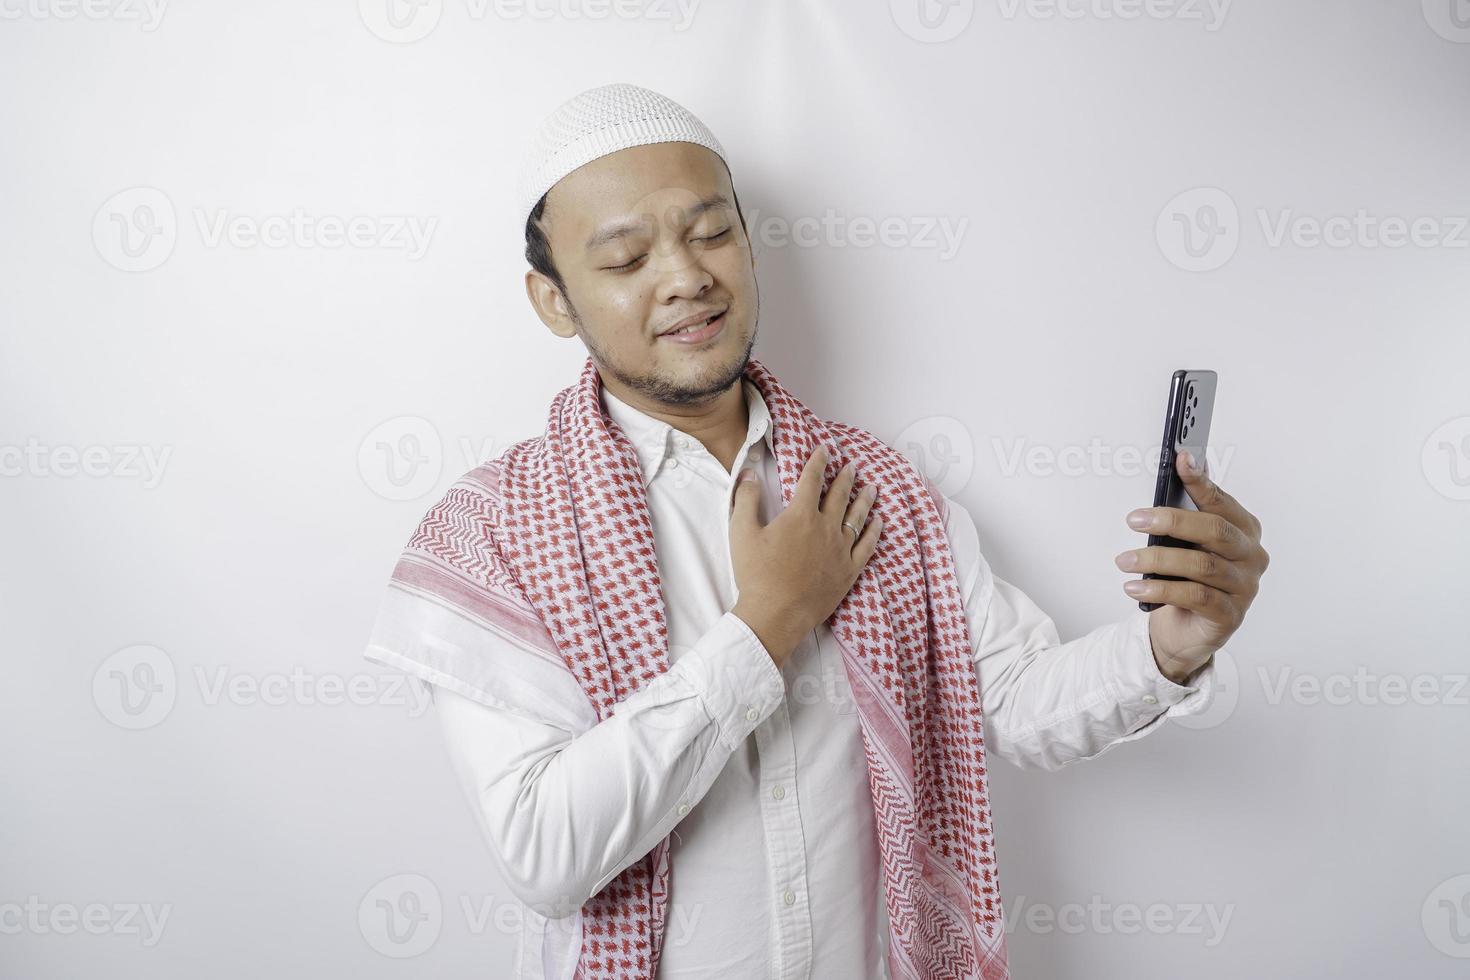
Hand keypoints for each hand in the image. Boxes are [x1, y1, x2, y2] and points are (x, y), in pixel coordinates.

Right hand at [728, 445, 882, 666]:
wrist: (776, 614)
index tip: (824, 450)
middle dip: (845, 477)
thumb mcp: (741, 532)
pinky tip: (878, 523)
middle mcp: (826, 527)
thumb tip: (750, 474)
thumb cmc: (756, 574)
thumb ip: (746, 499)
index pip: (812, 480)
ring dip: (864, 499)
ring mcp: (840, 549)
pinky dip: (874, 531)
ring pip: (857, 517)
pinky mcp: (848, 570)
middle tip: (851, 466)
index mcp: (800, 515)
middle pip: (839, 495)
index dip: (818, 462)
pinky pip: (866, 546)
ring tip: (871, 488)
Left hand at [1114, 450, 1269, 683]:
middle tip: (1134, 519)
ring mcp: (1245, 587)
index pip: (1222, 502)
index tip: (1181, 459)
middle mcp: (1251, 556)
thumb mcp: (1184, 545)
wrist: (1185, 631)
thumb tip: (1177, 474)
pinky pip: (1195, 596)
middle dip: (1172, 521)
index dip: (1201, 481)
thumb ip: (1186, 516)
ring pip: (1201, 565)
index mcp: (1244, 530)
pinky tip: (1135, 587)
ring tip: (1124, 560)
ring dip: (1156, 560)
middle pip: (1214, 531)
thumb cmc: (1186, 579)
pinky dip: (1161, 588)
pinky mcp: (1230, 615)